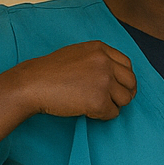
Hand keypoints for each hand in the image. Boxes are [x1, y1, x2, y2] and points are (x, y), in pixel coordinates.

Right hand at [12, 41, 136, 119]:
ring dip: (113, 105)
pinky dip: (102, 116)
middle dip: (123, 93)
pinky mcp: (99, 100)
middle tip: (110, 100)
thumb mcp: (78, 54)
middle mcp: (105, 62)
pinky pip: (113, 113)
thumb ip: (98, 59)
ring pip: (125, 99)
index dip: (124, 79)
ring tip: (94, 104)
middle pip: (131, 82)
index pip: (127, 65)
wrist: (32, 84)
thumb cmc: (50, 71)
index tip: (118, 87)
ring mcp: (104, 81)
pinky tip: (87, 110)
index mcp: (100, 49)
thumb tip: (118, 74)